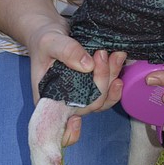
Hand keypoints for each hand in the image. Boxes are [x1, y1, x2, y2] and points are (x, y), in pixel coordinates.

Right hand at [27, 23, 125, 145]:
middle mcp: (65, 102)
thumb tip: (88, 66)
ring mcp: (81, 95)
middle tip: (102, 54)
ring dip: (112, 79)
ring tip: (116, 56)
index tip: (75, 120)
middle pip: (88, 105)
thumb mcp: (49, 41)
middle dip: (100, 82)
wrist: (52, 32)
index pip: (56, 125)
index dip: (68, 132)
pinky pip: (108, 91)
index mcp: (48, 99)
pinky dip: (116, 78)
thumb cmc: (44, 40)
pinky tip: (119, 62)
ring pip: (102, 99)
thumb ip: (66, 51)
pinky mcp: (92, 86)